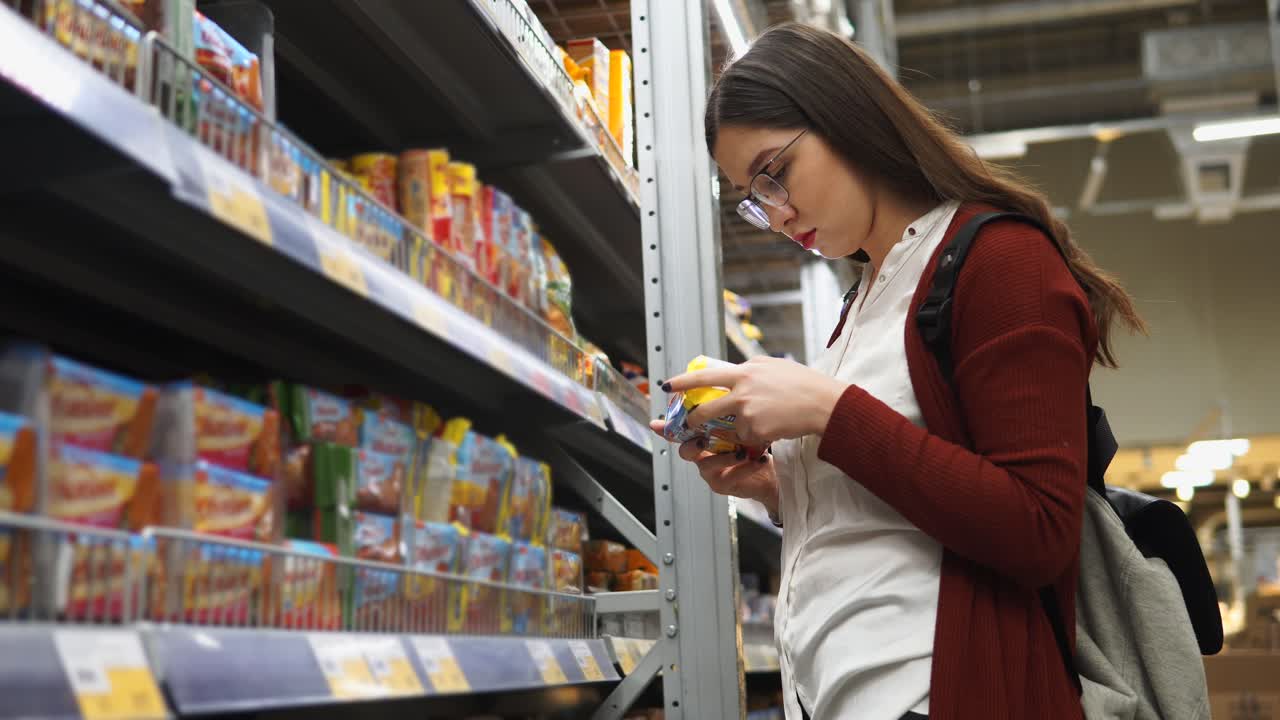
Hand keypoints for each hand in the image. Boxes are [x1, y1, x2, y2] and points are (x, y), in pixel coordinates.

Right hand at [648, 419, 779, 515]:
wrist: (769, 473)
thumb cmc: (753, 447)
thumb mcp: (741, 426)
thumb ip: (729, 412)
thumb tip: (727, 387)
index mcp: (702, 440)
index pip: (680, 433)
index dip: (666, 430)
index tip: (655, 424)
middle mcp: (702, 457)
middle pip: (686, 451)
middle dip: (692, 444)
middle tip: (703, 439)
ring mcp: (710, 472)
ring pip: (707, 465)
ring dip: (724, 457)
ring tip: (742, 451)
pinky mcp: (724, 484)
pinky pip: (731, 476)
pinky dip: (746, 467)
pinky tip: (759, 459)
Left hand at [661, 356, 847, 445]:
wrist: (822, 403)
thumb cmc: (802, 383)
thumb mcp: (772, 366)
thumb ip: (749, 370)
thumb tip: (732, 372)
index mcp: (744, 373)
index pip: (705, 376)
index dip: (683, 382)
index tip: (668, 386)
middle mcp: (742, 392)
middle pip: (707, 410)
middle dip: (694, 420)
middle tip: (690, 424)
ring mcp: (748, 413)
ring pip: (730, 428)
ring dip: (738, 429)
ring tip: (760, 421)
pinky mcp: (756, 431)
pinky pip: (747, 438)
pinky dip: (755, 437)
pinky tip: (774, 427)